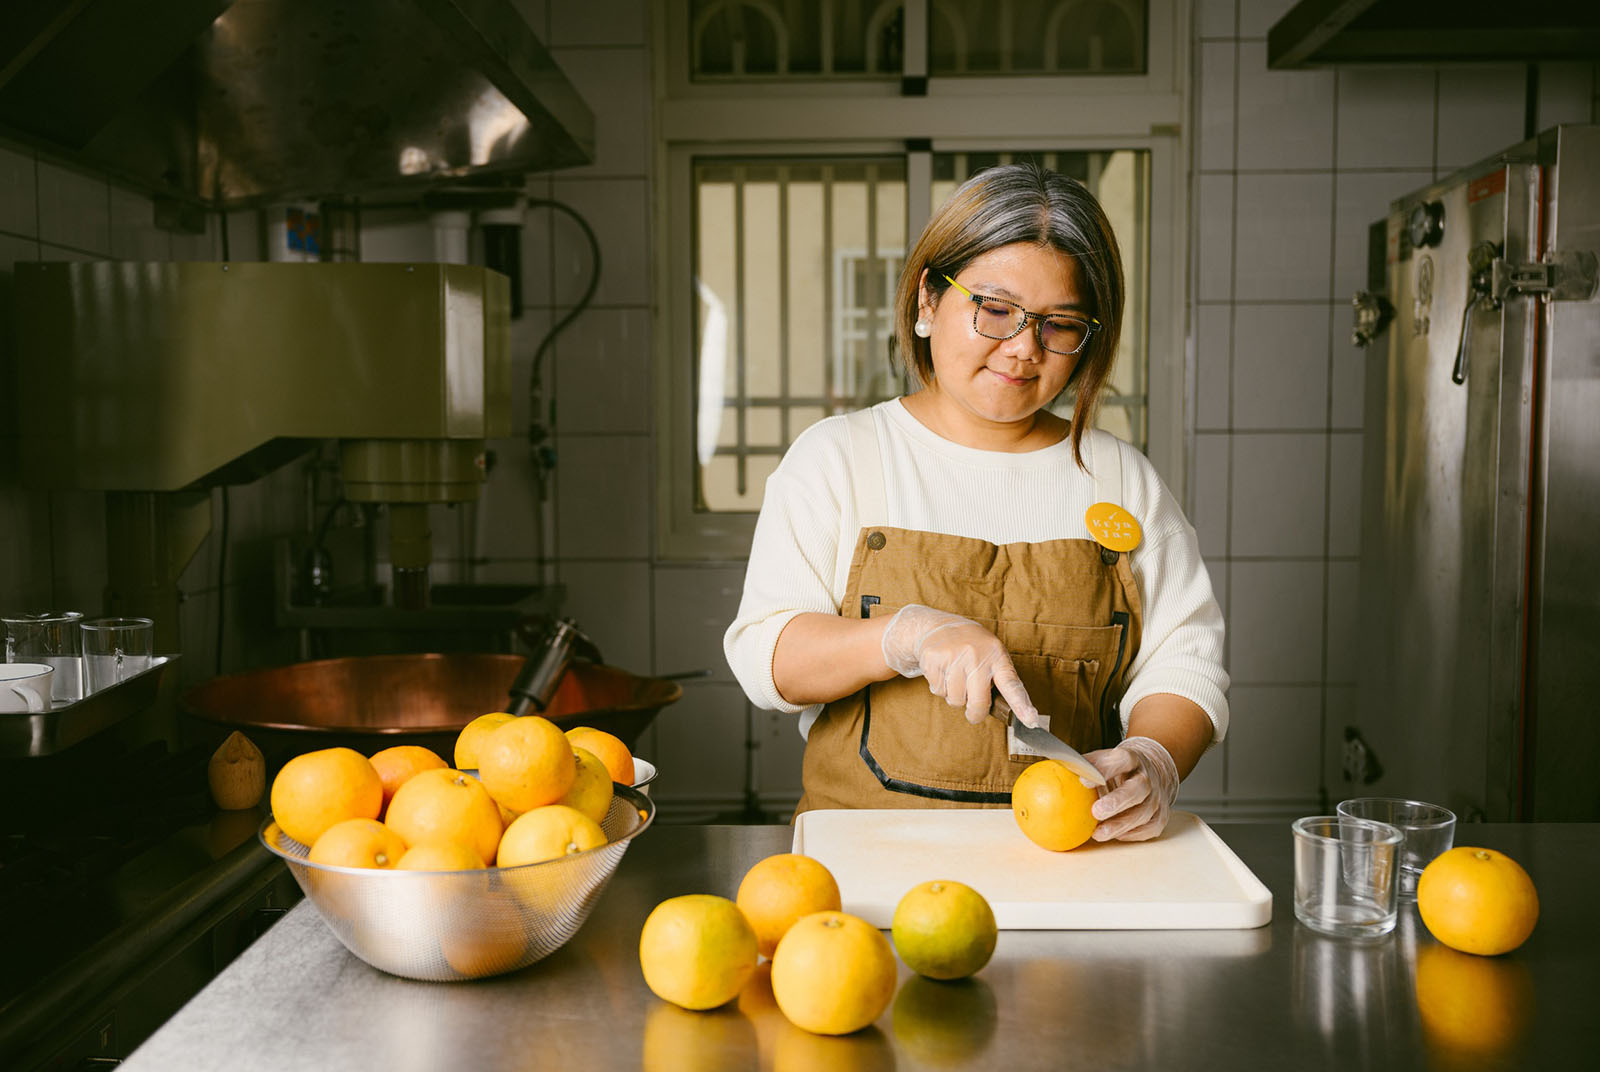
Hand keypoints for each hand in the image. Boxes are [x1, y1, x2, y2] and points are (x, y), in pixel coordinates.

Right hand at [880, 604, 1040, 726]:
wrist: (939, 625)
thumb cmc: (972, 646)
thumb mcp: (991, 654)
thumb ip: (999, 678)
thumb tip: (1006, 711)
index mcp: (997, 656)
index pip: (1011, 684)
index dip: (1021, 705)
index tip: (1030, 720)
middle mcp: (976, 655)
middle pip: (979, 702)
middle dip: (975, 713)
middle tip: (973, 712)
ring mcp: (954, 656)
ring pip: (955, 700)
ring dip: (954, 696)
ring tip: (955, 678)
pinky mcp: (934, 659)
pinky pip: (938, 691)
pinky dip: (940, 688)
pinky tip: (943, 672)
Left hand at [1084, 736, 1179, 841]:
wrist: (1151, 771)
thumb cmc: (1117, 769)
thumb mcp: (1102, 759)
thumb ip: (1083, 765)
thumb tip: (1056, 768)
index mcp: (1132, 759)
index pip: (1121, 759)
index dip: (1104, 769)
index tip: (1083, 781)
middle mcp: (1147, 777)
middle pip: (1138, 788)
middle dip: (1117, 801)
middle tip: (1096, 812)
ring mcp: (1157, 797)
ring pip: (1144, 813)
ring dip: (1121, 825)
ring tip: (1098, 833)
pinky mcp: (1161, 816)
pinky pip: (1149, 828)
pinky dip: (1132, 834)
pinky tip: (1116, 836)